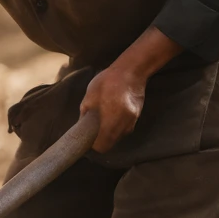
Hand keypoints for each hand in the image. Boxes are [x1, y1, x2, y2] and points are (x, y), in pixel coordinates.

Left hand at [80, 25, 182, 152]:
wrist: (131, 71)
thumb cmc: (107, 82)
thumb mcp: (90, 97)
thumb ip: (85, 115)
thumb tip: (82, 128)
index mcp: (111, 122)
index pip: (101, 146)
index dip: (93, 145)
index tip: (88, 137)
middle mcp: (124, 126)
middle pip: (110, 143)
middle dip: (100, 139)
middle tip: (93, 128)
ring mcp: (132, 123)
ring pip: (117, 137)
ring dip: (109, 132)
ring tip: (103, 118)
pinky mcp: (136, 118)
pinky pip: (123, 129)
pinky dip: (116, 126)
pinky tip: (112, 113)